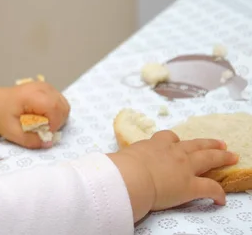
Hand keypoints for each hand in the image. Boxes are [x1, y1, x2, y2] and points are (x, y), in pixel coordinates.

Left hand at [0, 81, 69, 148]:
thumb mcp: (12, 132)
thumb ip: (31, 140)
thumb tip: (49, 143)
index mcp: (31, 96)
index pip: (55, 109)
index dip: (53, 124)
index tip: (42, 133)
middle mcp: (41, 87)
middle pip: (63, 107)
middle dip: (57, 122)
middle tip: (42, 130)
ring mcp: (45, 85)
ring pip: (63, 104)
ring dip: (57, 118)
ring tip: (42, 123)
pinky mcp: (46, 88)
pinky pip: (59, 101)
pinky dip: (55, 112)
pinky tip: (42, 116)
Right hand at [108, 130, 238, 221]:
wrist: (130, 177)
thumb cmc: (120, 168)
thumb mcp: (120, 159)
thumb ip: (120, 161)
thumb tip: (107, 166)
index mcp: (154, 146)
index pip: (168, 138)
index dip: (174, 141)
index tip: (177, 142)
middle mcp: (172, 152)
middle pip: (194, 144)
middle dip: (208, 143)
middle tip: (220, 142)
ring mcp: (184, 167)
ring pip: (208, 158)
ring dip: (221, 157)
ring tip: (230, 156)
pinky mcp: (191, 185)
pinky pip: (211, 188)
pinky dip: (218, 193)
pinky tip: (221, 200)